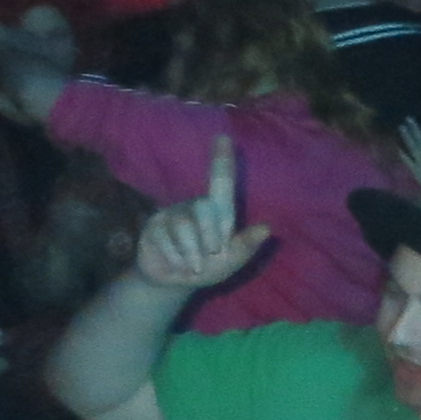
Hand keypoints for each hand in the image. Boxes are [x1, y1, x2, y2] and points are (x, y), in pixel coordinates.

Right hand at [131, 138, 272, 292]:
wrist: (174, 283)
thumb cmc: (208, 267)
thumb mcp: (231, 261)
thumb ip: (246, 246)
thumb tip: (267, 228)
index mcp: (217, 212)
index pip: (221, 182)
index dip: (222, 160)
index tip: (224, 136)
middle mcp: (194, 207)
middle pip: (203, 207)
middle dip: (210, 235)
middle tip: (212, 253)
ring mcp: (171, 215)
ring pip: (183, 226)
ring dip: (193, 252)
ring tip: (195, 265)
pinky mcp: (153, 227)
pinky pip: (165, 240)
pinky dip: (177, 259)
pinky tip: (177, 265)